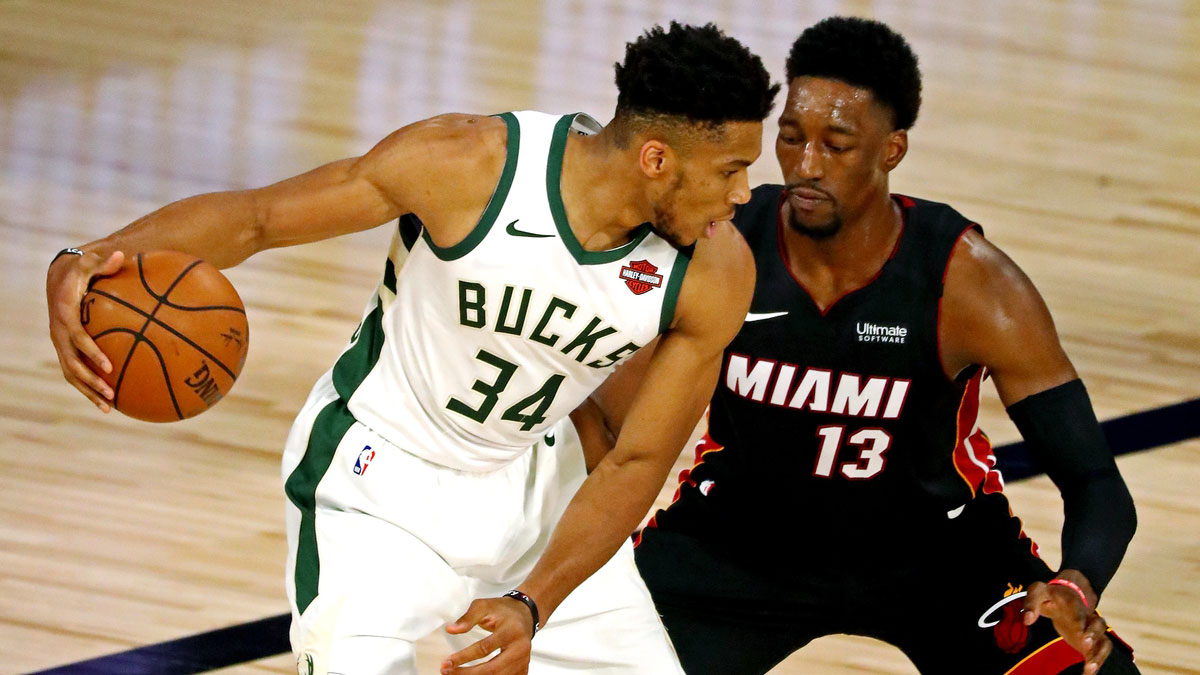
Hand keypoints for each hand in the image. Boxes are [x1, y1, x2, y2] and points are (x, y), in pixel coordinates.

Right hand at [46, 249, 123, 411]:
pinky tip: (110, 402)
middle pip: (72, 363)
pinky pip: (76, 372)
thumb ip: (103, 261)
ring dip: (89, 391)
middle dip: (90, 380)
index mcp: (66, 314)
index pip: (77, 337)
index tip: (108, 365)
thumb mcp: (89, 262)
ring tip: (110, 406)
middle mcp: (59, 332)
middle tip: (112, 392)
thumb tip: (119, 255)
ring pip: (71, 373)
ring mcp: (61, 343)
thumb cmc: (80, 270)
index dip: (90, 352)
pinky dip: (89, 387)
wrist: (59, 278)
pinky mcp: (66, 349)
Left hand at [441, 596, 534, 674]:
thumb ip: (467, 618)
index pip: (485, 648)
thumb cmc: (503, 611)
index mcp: (511, 631)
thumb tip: (451, 629)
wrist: (524, 615)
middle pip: (491, 669)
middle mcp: (520, 648)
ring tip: (456, 674)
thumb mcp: (484, 606)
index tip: (448, 662)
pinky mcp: (522, 669)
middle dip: (467, 674)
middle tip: (448, 672)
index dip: (464, 657)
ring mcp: (523, 661)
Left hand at [1023, 576, 1110, 673]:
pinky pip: (1100, 651)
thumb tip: (1026, 620)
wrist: (1065, 597)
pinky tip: (1088, 674)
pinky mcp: (1091, 641)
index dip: (1080, 623)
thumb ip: (1031, 603)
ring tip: (1090, 667)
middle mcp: (1088, 616)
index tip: (1081, 635)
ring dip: (1099, 654)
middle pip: (1098, 626)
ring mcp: (1092, 630)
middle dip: (1094, 636)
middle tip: (1086, 646)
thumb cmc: (1049, 595)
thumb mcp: (1037, 592)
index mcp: (1073, 603)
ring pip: (1103, 641)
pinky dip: (1097, 662)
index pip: (1079, 613)